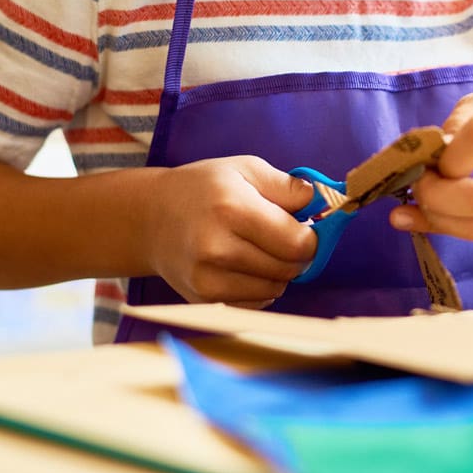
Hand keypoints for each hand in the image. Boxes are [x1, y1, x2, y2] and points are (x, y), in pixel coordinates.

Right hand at [147, 156, 316, 307]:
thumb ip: (287, 186)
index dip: (311, 237)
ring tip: (258, 249)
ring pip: (275, 289)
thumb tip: (321, 202)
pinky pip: (256, 304)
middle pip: (289, 269)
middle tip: (281, 237)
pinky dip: (260, 288)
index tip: (304, 227)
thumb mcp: (244, 169)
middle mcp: (218, 249)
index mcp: (232, 210)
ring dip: (278, 272)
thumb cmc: (203, 188)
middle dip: (296, 254)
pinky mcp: (204, 300)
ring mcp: (208, 280)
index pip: (297, 243)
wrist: (151, 219)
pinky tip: (244, 266)